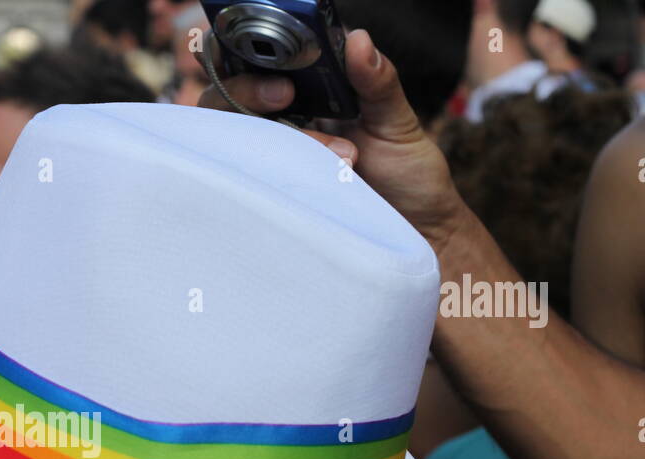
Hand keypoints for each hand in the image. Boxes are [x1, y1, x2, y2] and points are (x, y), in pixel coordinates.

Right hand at [196, 29, 470, 254]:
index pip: (256, 62)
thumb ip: (377, 80)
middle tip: (287, 95)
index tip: (266, 53)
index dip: (242, 50)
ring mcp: (272, 160)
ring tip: (344, 156)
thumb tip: (358, 40)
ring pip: (236, 138)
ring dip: (283, 138)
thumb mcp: (397, 122)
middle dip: (247, 89)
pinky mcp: (273, 195)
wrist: (418, 233)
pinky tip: (331, 177)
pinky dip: (282, 174)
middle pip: (226, 97)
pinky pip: (251, 180)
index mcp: (307, 92)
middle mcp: (280, 123)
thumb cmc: (408, 176)